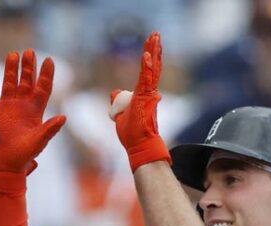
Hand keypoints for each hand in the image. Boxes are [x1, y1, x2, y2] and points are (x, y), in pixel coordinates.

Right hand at [0, 49, 65, 174]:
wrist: (3, 165)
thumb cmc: (23, 156)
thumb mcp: (38, 142)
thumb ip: (49, 130)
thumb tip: (64, 117)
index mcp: (35, 111)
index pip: (43, 88)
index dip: (46, 74)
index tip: (49, 60)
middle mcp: (22, 105)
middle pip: (27, 81)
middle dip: (29, 67)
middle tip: (29, 51)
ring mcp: (7, 107)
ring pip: (10, 82)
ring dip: (12, 69)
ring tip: (13, 54)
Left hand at [109, 32, 170, 170]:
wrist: (139, 146)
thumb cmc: (131, 135)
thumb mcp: (119, 114)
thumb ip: (117, 101)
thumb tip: (114, 92)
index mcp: (144, 95)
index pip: (148, 73)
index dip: (149, 59)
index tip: (150, 45)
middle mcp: (149, 93)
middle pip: (153, 66)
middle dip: (154, 49)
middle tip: (156, 34)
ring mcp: (149, 95)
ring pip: (152, 69)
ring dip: (153, 51)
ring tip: (155, 36)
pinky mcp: (146, 98)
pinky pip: (146, 78)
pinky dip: (147, 66)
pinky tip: (147, 53)